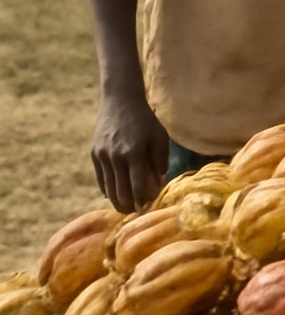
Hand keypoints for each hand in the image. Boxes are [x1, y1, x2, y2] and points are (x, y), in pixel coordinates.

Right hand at [91, 92, 167, 211]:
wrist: (120, 102)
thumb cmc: (146, 121)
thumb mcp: (159, 139)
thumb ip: (160, 162)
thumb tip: (158, 185)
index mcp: (134, 153)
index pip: (137, 186)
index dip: (143, 200)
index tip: (149, 209)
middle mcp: (115, 157)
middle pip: (120, 191)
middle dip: (130, 206)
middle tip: (138, 212)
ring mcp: (102, 156)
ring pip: (109, 188)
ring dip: (118, 201)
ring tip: (128, 208)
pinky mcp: (94, 154)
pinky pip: (101, 179)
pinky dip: (108, 190)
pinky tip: (115, 196)